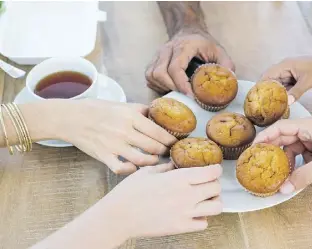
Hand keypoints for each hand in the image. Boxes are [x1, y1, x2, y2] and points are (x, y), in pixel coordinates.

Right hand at [51, 99, 176, 173]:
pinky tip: (136, 167)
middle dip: (165, 152)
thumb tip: (160, 113)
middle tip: (169, 153)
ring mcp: (113, 145)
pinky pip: (122, 169)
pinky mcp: (103, 156)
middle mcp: (123, 131)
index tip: (176, 143)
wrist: (71, 118)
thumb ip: (141, 110)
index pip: (158, 132)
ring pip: (142, 160)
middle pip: (154, 147)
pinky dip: (131, 170)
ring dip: (153, 162)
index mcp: (130, 116)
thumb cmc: (98, 110)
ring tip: (156, 160)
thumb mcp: (122, 105)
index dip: (171, 140)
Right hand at [100, 163, 222, 238]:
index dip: (215, 169)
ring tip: (204, 199)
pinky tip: (193, 213)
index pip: (211, 172)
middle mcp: (187, 195)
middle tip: (207, 183)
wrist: (119, 217)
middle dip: (214, 184)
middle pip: (216, 188)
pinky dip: (202, 218)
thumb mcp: (148, 171)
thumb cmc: (130, 192)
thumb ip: (167, 167)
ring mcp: (186, 213)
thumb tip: (177, 163)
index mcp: (180, 178)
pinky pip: (204, 223)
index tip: (212, 169)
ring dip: (213, 201)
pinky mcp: (182, 227)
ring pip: (217, 207)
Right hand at [146, 30, 233, 95]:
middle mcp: (167, 49)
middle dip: (172, 89)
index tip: (191, 96)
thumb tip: (228, 84)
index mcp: (184, 46)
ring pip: (151, 76)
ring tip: (177, 94)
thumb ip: (226, 66)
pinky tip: (170, 89)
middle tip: (185, 98)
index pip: (175, 67)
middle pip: (159, 73)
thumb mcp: (219, 51)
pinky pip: (149, 78)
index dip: (181, 84)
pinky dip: (158, 87)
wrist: (188, 31)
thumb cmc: (204, 44)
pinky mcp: (153, 62)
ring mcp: (157, 55)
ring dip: (163, 88)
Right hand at [253, 117, 311, 192]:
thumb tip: (282, 189)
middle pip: (285, 137)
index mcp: (311, 125)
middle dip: (272, 149)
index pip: (281, 127)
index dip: (265, 136)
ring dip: (285, 160)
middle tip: (258, 162)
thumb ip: (302, 177)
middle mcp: (311, 130)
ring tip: (274, 172)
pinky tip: (291, 175)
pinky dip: (296, 164)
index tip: (253, 148)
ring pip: (293, 148)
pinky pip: (302, 156)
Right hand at [260, 52, 311, 102]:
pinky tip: (282, 104)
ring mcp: (290, 74)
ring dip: (275, 95)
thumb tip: (287, 103)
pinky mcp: (296, 79)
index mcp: (284, 66)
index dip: (260, 87)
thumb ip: (296, 92)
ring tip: (270, 108)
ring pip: (278, 85)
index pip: (266, 76)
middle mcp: (285, 69)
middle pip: (270, 81)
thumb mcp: (309, 81)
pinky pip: (286, 87)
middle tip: (262, 107)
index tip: (256, 99)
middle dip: (266, 93)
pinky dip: (284, 95)